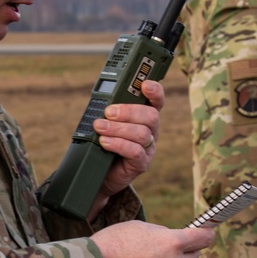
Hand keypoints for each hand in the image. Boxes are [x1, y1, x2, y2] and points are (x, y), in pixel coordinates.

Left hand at [87, 79, 163, 218]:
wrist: (99, 173)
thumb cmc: (104, 144)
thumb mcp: (106, 124)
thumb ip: (109, 112)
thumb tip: (102, 101)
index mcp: (144, 117)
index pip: (156, 101)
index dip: (155, 91)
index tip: (144, 85)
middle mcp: (151, 131)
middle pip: (151, 116)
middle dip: (128, 111)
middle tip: (108, 112)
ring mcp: (148, 148)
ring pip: (142, 133)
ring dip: (118, 128)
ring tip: (100, 128)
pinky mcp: (141, 163)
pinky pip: (135, 151)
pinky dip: (118, 144)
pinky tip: (105, 142)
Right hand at [93, 219, 214, 257]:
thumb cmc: (113, 241)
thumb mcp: (140, 227)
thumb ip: (162, 234)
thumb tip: (173, 240)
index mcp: (172, 243)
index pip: (203, 238)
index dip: (206, 233)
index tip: (207, 232)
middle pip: (194, 257)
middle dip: (186, 251)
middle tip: (172, 246)